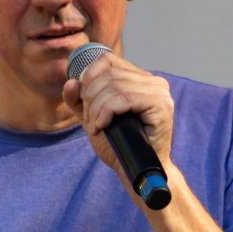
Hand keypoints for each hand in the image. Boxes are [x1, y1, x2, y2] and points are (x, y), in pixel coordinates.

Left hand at [62, 51, 174, 187]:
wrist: (134, 171)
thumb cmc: (118, 145)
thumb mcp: (92, 118)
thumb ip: (79, 101)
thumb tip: (71, 81)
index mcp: (139, 78)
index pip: (106, 60)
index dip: (88, 78)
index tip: (85, 104)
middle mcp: (153, 81)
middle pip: (107, 74)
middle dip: (90, 99)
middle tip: (91, 121)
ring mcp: (159, 92)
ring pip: (114, 87)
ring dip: (97, 109)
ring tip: (97, 126)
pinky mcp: (161, 105)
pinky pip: (125, 99)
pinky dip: (107, 112)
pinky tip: (103, 126)